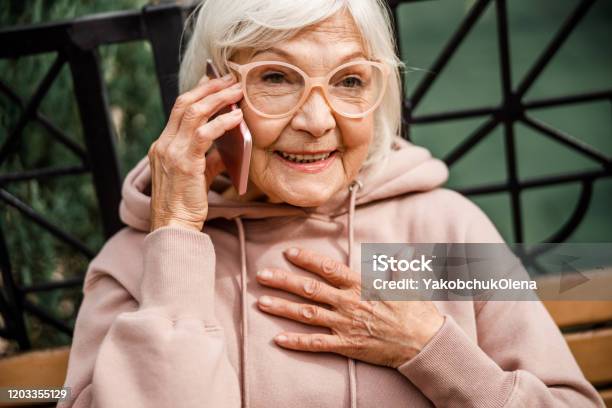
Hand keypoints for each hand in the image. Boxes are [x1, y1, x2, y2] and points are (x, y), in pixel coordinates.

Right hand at [148, 73, 243, 231]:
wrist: (174, 226)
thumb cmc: (186, 205)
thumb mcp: (198, 176)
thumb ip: (210, 159)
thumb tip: (229, 146)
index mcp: (162, 146)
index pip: (179, 109)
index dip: (198, 92)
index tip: (215, 82)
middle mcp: (163, 144)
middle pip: (185, 103)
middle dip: (209, 87)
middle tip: (229, 79)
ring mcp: (170, 152)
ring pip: (193, 112)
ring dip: (217, 98)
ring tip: (236, 91)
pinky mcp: (184, 162)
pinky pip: (204, 133)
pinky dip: (222, 122)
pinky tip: (237, 118)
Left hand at [256, 247, 444, 367]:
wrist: (424, 343)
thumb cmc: (416, 311)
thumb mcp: (407, 282)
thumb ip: (397, 265)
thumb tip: (400, 251)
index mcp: (361, 285)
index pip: (328, 268)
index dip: (307, 260)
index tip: (289, 253)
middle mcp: (349, 303)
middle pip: (310, 289)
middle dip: (284, 281)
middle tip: (262, 276)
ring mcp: (345, 325)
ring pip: (307, 315)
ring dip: (283, 308)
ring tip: (261, 303)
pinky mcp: (346, 345)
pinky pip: (317, 344)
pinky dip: (297, 342)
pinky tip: (278, 339)